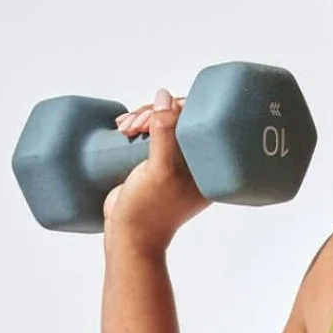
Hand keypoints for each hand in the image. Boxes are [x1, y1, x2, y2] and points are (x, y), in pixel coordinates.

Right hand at [103, 88, 210, 253]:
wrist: (128, 236)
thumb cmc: (149, 208)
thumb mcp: (159, 168)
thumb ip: (164, 133)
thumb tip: (165, 96)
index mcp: (210, 166)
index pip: (202, 123)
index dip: (178, 110)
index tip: (153, 117)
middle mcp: (196, 162)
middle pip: (181, 119)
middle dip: (154, 113)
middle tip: (134, 125)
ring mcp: (175, 162)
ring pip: (163, 124)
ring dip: (142, 118)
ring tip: (124, 128)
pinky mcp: (155, 163)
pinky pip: (150, 135)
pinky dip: (136, 126)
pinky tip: (122, 127)